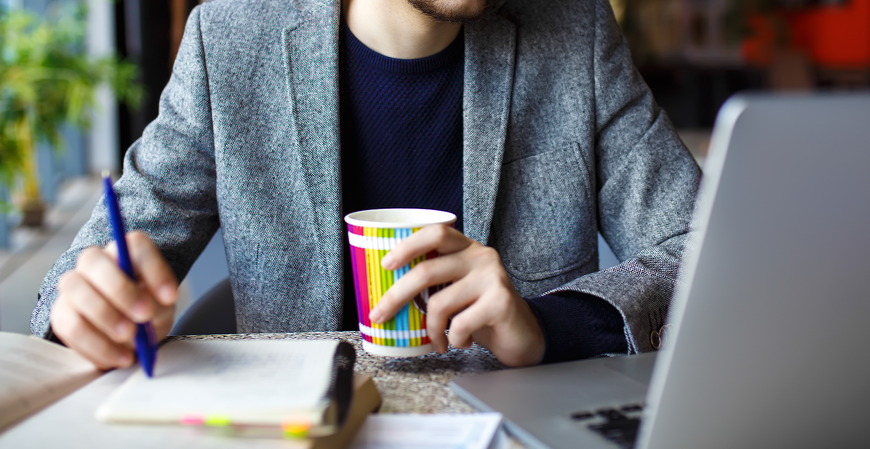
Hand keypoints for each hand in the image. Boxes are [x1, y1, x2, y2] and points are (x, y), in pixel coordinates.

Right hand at [50, 231, 177, 369]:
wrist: (129, 335)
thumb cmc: (148, 312)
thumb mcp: (162, 308)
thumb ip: (158, 305)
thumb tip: (148, 307)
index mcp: (126, 252)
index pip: (134, 244)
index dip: (153, 269)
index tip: (171, 297)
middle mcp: (94, 262)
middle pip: (94, 261)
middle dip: (121, 289)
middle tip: (144, 315)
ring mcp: (73, 285)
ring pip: (77, 290)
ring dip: (105, 315)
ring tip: (130, 337)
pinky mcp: (61, 314)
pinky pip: (72, 326)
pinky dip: (97, 345)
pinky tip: (120, 356)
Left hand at [369, 225, 544, 366]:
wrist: (524, 335)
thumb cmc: (482, 312)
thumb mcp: (458, 289)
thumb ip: (435, 282)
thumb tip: (387, 290)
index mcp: (468, 248)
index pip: (436, 233)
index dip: (408, 245)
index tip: (386, 264)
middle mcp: (482, 257)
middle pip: (427, 271)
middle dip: (396, 296)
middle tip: (380, 315)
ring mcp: (493, 278)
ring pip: (439, 304)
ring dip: (431, 329)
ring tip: (438, 341)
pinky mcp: (501, 302)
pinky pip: (459, 325)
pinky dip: (454, 340)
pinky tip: (462, 341)